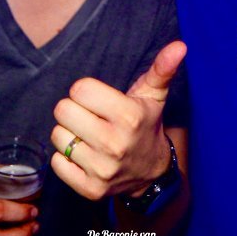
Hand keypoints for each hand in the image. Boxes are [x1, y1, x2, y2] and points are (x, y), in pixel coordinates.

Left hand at [49, 41, 185, 200]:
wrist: (151, 173)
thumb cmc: (146, 125)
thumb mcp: (154, 96)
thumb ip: (162, 68)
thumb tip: (179, 45)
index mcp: (129, 116)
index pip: (80, 89)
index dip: (86, 91)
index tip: (98, 99)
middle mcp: (115, 144)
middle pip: (63, 110)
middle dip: (74, 110)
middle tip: (90, 116)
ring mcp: (102, 170)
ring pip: (58, 136)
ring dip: (69, 134)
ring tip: (87, 135)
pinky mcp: (90, 189)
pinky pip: (57, 163)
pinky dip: (66, 158)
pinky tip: (84, 155)